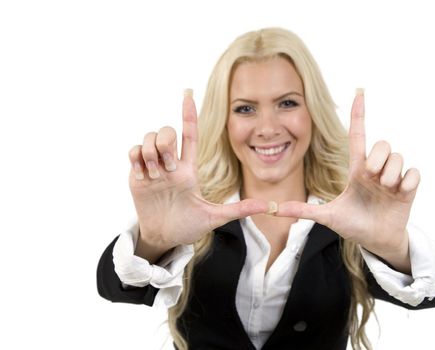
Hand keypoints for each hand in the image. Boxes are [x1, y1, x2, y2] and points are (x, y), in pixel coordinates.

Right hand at [128, 90, 268, 261]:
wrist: (164, 238)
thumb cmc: (188, 226)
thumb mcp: (215, 217)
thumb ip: (240, 209)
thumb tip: (269, 206)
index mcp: (189, 169)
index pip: (190, 134)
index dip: (189, 113)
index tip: (188, 93)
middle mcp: (171, 164)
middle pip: (167, 132)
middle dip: (166, 145)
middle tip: (169, 170)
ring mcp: (153, 168)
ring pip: (149, 139)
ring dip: (152, 155)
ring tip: (156, 176)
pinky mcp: (137, 174)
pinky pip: (133, 151)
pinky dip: (138, 159)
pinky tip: (144, 175)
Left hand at [277, 91, 419, 269]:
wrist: (375, 242)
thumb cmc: (353, 225)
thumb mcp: (328, 216)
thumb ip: (303, 210)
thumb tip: (273, 208)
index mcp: (357, 170)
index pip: (357, 135)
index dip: (358, 114)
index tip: (359, 92)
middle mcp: (375, 169)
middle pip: (382, 143)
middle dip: (377, 159)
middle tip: (371, 178)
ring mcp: (393, 178)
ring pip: (398, 157)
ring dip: (390, 174)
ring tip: (385, 190)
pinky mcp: (408, 189)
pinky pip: (414, 173)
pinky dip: (408, 182)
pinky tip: (400, 192)